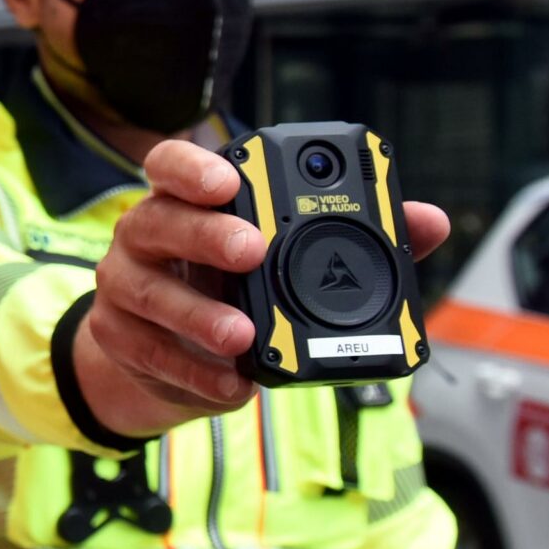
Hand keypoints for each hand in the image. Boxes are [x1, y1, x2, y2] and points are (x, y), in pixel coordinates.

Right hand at [77, 141, 450, 439]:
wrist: (169, 357)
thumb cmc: (235, 290)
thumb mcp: (289, 258)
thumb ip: (359, 234)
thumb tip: (430, 222)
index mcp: (185, 202)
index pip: (170, 164)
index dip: (193, 167)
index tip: (229, 178)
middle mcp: (144, 235)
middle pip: (157, 220)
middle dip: (204, 235)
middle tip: (253, 251)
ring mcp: (124, 286)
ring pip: (149, 293)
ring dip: (197, 316)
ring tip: (243, 336)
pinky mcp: (119, 338)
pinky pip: (150, 354)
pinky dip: (195, 373)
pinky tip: (233, 384)